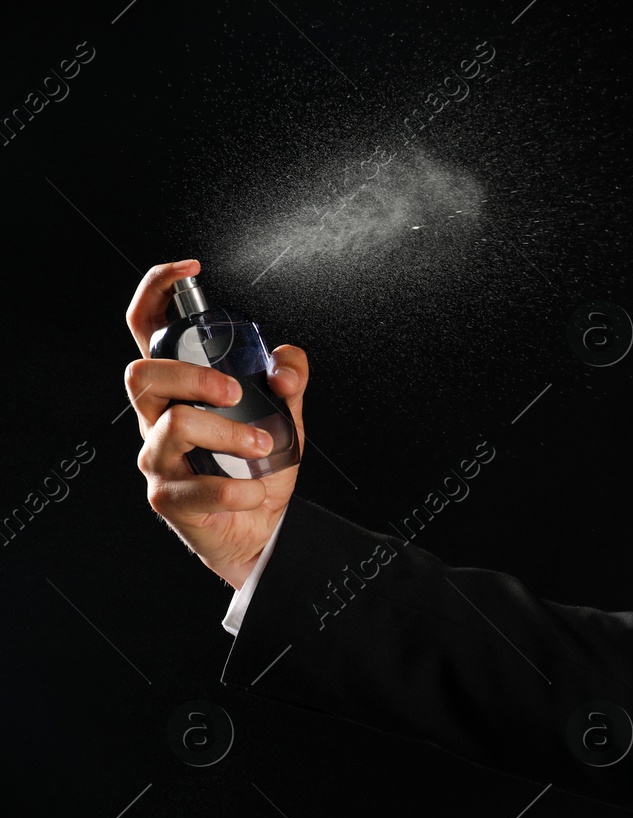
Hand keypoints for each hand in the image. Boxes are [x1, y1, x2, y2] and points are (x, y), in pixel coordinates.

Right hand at [124, 259, 309, 590]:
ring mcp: (157, 458)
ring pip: (174, 427)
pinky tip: (257, 491)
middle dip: (193, 375)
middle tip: (236, 392)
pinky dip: (238, 488)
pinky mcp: (168, 498)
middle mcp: (157, 418)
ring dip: (229, 432)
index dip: (156, 292)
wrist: (264, 529)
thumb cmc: (261, 466)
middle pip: (142, 375)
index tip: (191, 271)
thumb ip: (287, 381)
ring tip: (263, 445)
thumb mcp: (284, 415)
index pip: (146, 328)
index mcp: (178, 388)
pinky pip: (196, 487)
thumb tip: (284, 366)